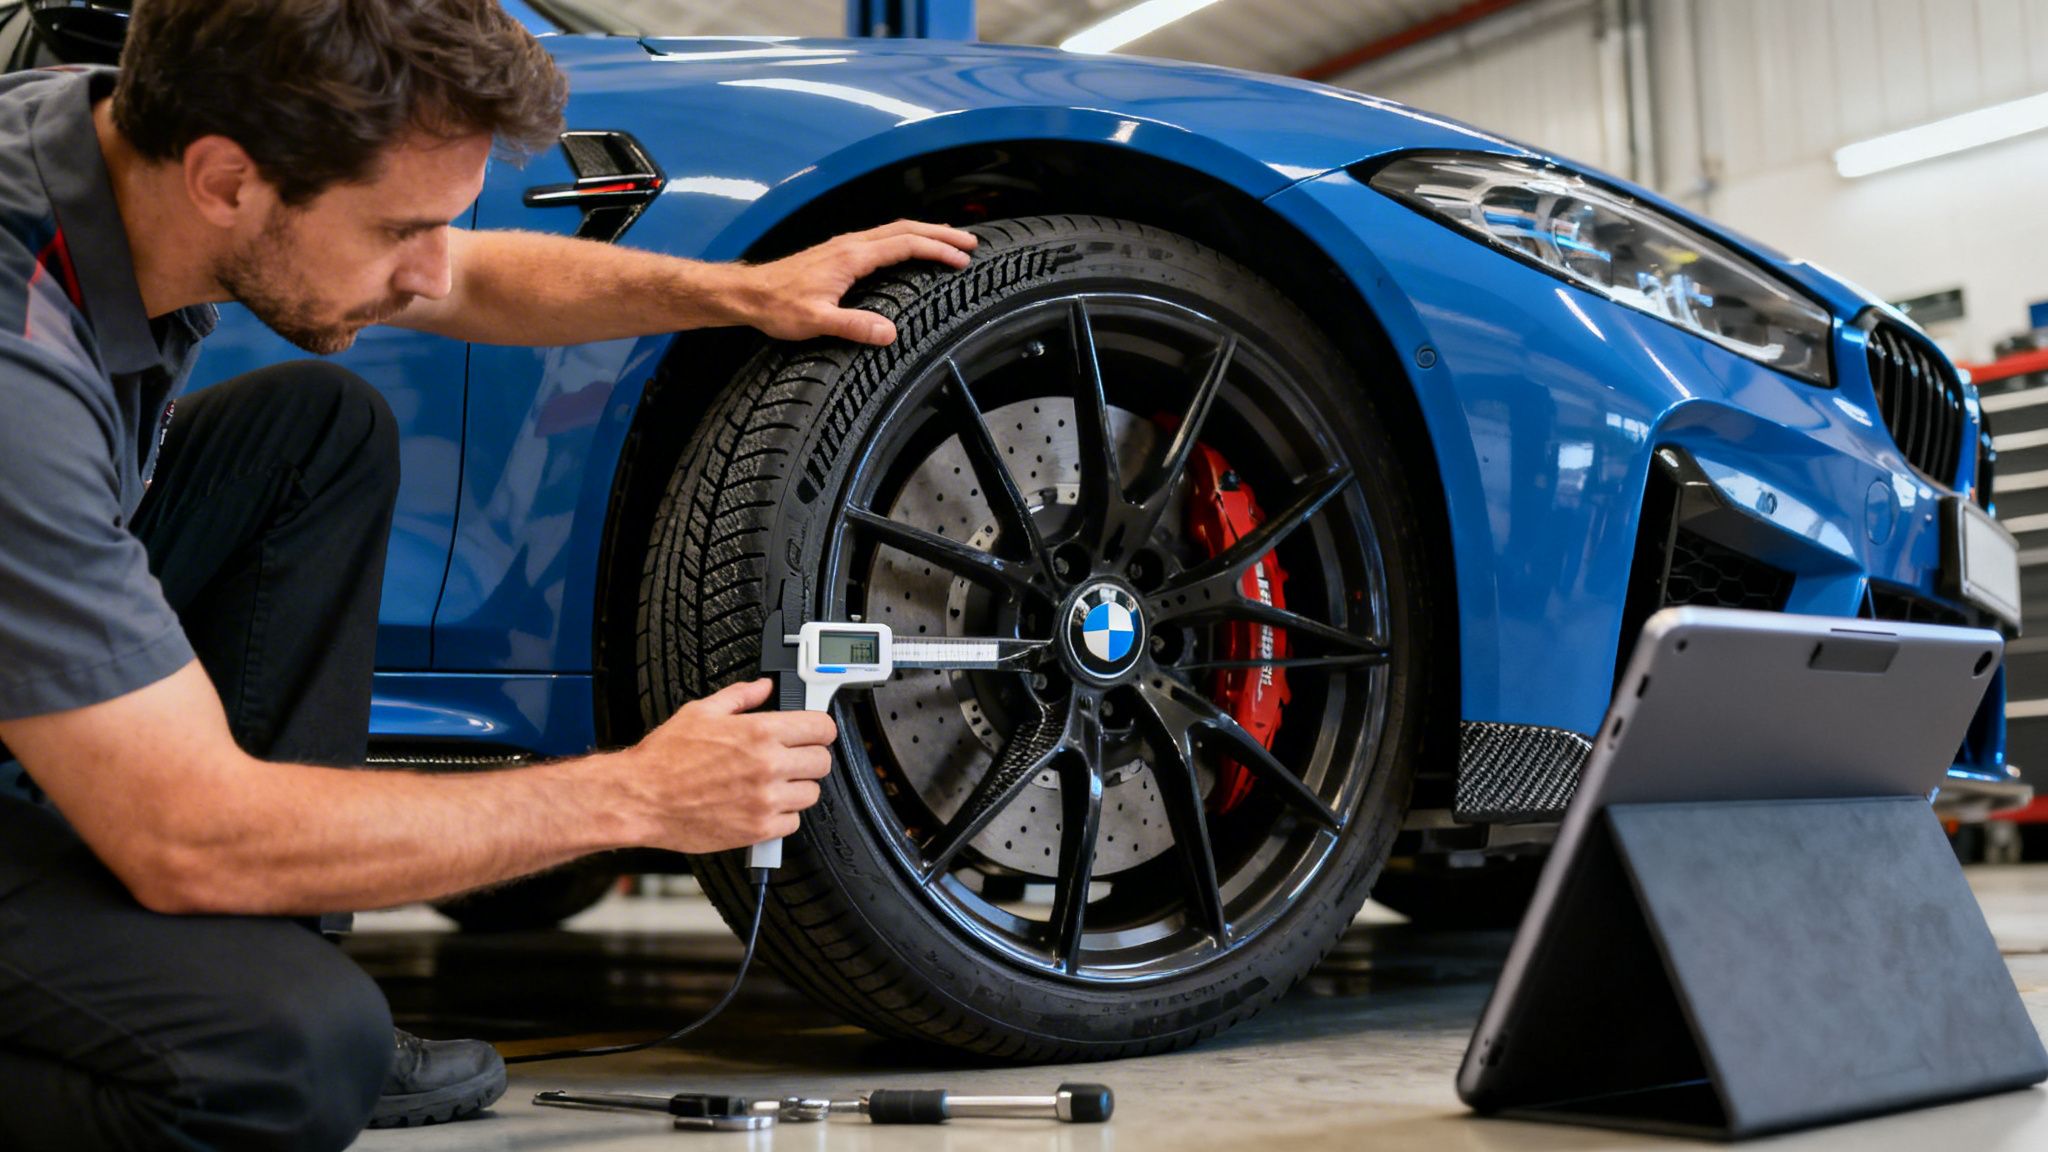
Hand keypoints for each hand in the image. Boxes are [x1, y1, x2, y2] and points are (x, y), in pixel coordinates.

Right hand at [625, 678, 837, 853]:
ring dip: (798, 787)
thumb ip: (740, 696)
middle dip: (810, 757)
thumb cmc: (664, 759)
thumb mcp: (701, 712)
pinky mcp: (758, 830)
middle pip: (822, 761)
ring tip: (774, 783)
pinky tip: (763, 805)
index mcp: (759, 732)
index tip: (814, 732)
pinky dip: (783, 816)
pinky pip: (793, 823)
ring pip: (811, 793)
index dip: (820, 729)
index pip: (821, 728)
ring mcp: (765, 800)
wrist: (641, 799)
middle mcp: (768, 766)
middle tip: (792, 758)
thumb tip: (763, 687)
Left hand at [742, 220, 976, 343]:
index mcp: (851, 256)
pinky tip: (909, 250)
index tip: (962, 259)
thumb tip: (891, 334)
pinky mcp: (838, 252)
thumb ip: (855, 327)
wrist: (747, 294)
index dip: (937, 249)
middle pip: (905, 229)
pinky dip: (905, 239)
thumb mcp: (816, 322)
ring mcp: (844, 246)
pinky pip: (881, 238)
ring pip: (894, 230)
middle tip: (970, 242)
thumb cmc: (777, 306)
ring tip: (949, 242)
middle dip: (940, 233)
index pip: (905, 244)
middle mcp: (850, 244)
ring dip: (925, 233)